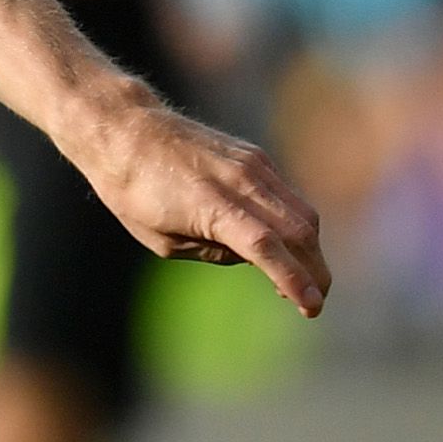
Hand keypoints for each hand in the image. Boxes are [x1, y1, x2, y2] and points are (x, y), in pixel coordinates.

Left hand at [75, 89, 328, 317]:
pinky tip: (282, 244)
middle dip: (315, 271)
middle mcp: (242, 182)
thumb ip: (215, 253)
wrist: (127, 132)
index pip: (267, 249)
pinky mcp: (255, 157)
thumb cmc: (134, 193)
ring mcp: (253, 166)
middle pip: (299, 232)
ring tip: (299, 278)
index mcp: (213, 207)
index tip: (312, 309)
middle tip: (315, 302)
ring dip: (310, 249)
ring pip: (302, 212)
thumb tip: (254, 258)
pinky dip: (295, 224)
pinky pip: (288, 195)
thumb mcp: (166, 241)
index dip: (294, 280)